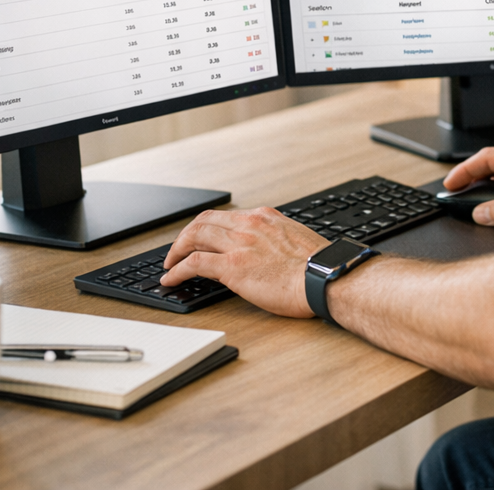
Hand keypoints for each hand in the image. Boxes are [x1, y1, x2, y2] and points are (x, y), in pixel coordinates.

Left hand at [161, 208, 330, 316]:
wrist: (323, 278)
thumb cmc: (316, 266)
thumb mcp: (295, 239)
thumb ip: (276, 238)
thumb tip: (267, 250)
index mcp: (265, 217)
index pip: (225, 216)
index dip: (206, 227)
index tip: (199, 238)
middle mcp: (249, 225)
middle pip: (204, 221)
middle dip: (186, 235)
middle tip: (177, 250)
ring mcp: (240, 244)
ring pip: (195, 236)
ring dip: (177, 250)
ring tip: (169, 263)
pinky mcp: (232, 267)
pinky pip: (194, 263)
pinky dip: (177, 269)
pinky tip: (170, 278)